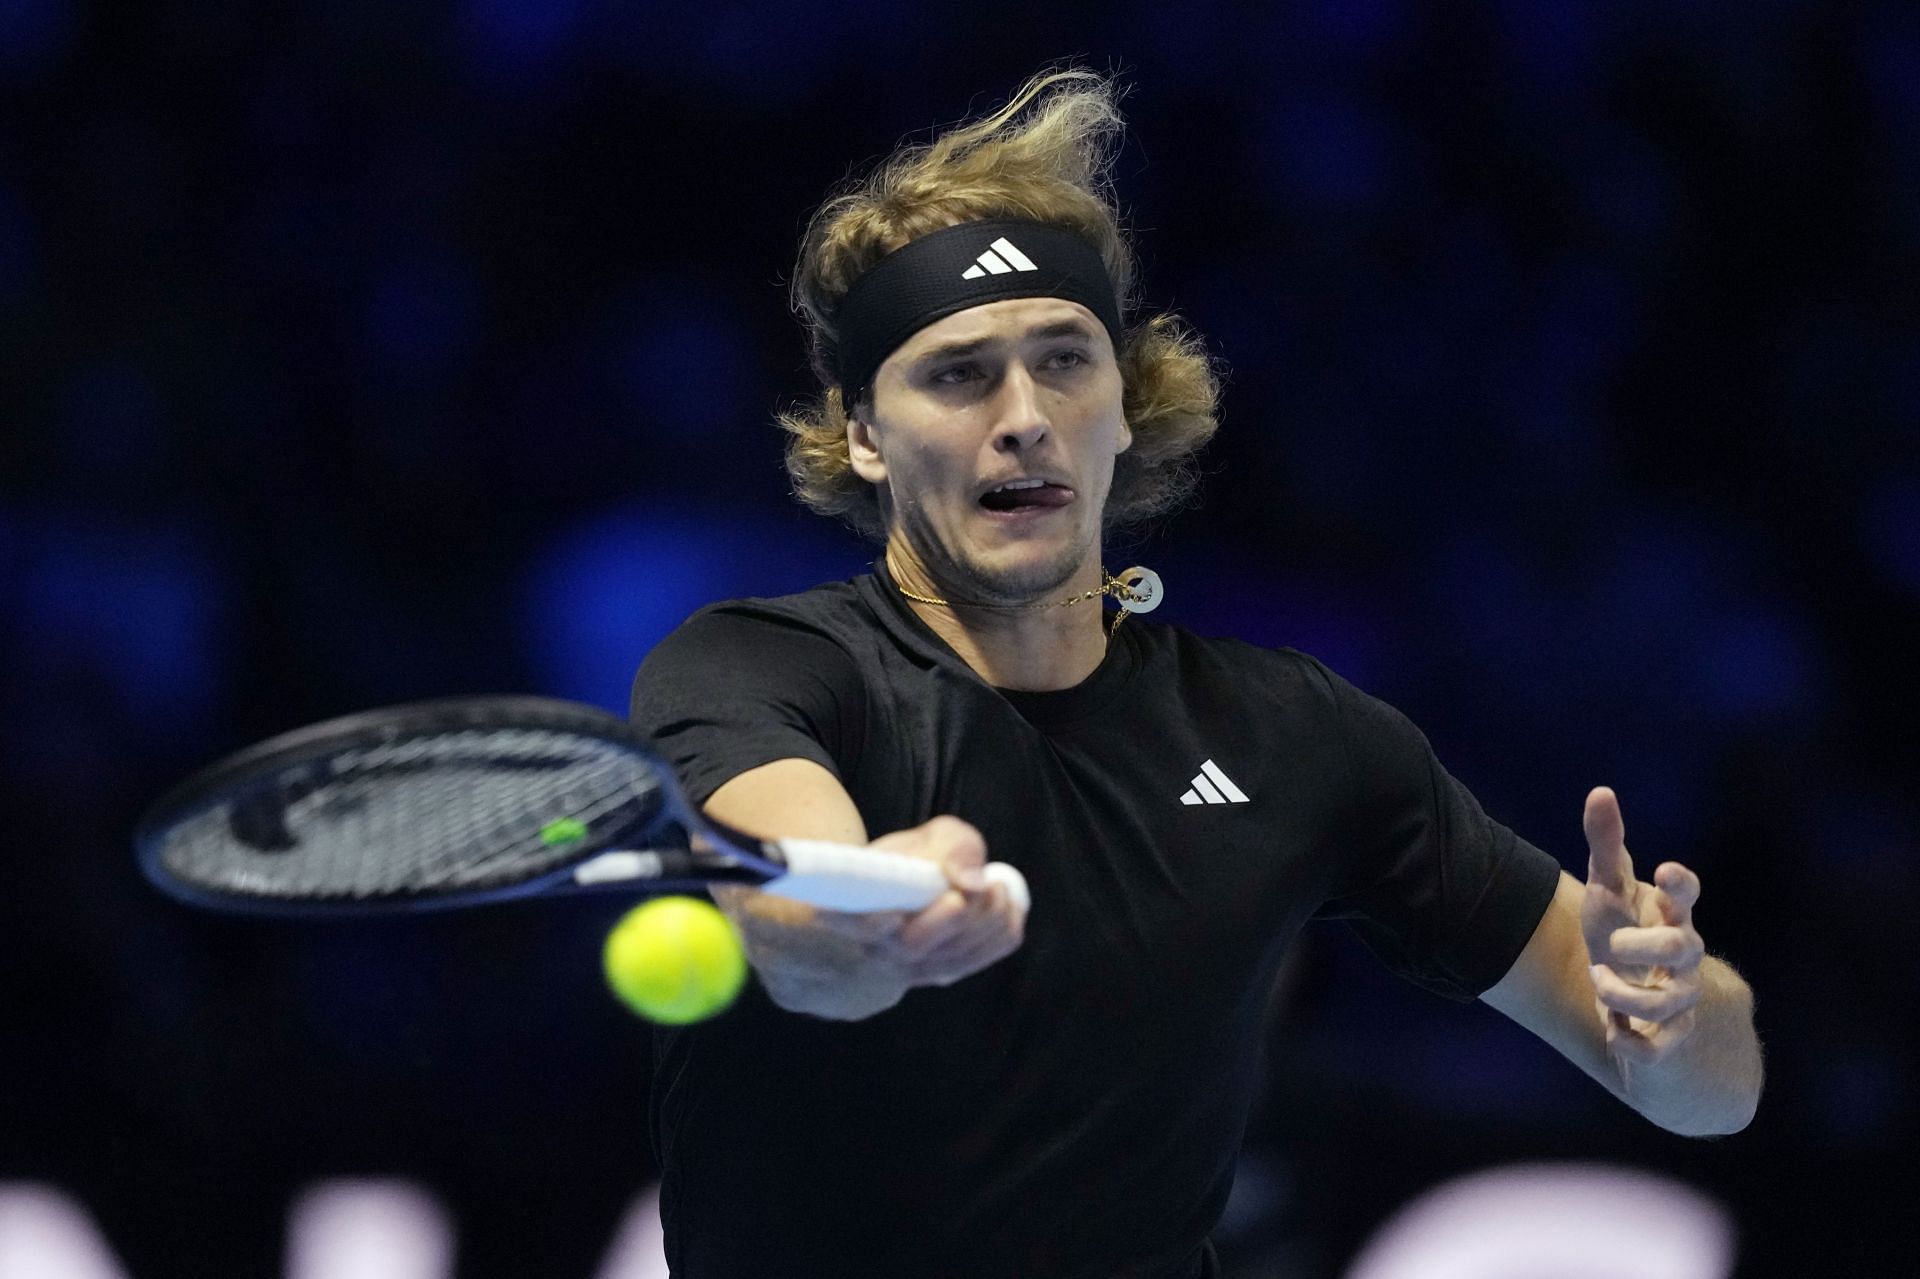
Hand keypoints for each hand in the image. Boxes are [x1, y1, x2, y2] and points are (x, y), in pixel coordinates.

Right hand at [811, 815, 1027, 988]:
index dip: (873, 923)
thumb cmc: (921, 858)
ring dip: (987, 920)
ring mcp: (912, 967)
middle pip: (911, 946)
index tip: (894, 915)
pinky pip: (978, 960)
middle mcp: (880, 947)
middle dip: (949, 919)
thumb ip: (952, 847)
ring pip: (950, 957)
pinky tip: (1006, 906)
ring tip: (997, 885)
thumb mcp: (933, 837)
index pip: (857, 924)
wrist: (923, 887)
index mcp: (858, 910)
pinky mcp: (945, 973)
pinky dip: (1000, 933)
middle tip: (981, 887)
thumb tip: (971, 885)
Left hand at [1581, 787, 1705, 1066]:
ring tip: (1598, 982)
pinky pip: (1657, 1050)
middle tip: (1609, 945)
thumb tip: (1600, 791)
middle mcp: (1683, 956)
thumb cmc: (1621, 928)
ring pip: (1665, 1004)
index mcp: (1669, 914)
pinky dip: (1629, 1044)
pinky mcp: (1670, 1036)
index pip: (1687, 894)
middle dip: (1642, 946)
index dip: (1681, 883)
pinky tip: (1611, 1033)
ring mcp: (1681, 997)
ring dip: (1621, 996)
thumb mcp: (1608, 888)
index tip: (1663, 870)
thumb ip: (1606, 843)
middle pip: (1683, 947)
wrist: (1628, 989)